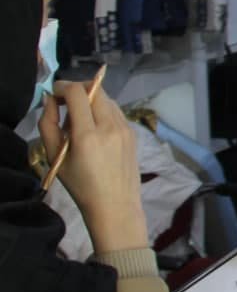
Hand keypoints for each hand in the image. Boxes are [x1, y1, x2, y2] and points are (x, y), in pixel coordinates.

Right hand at [38, 81, 146, 253]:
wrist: (115, 204)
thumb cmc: (81, 185)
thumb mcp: (55, 157)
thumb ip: (48, 125)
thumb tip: (49, 100)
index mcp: (89, 135)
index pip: (78, 93)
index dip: (62, 87)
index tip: (53, 94)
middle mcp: (111, 127)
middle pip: (95, 89)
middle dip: (77, 90)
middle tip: (64, 104)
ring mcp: (126, 128)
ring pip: (107, 99)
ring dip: (91, 100)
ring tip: (78, 120)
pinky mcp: (133, 132)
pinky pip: (116, 111)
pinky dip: (102, 110)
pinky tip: (94, 128)